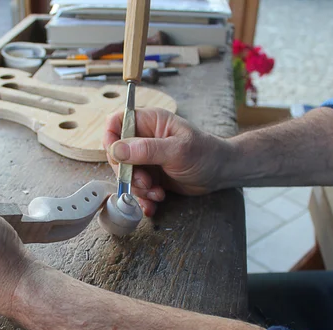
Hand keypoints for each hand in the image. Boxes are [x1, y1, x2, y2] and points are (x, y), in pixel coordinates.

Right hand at [103, 108, 232, 216]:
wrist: (221, 173)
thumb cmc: (205, 153)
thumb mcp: (177, 150)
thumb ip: (146, 149)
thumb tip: (116, 149)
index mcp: (149, 122)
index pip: (116, 123)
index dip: (111, 139)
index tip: (117, 159)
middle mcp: (143, 138)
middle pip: (117, 154)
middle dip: (127, 173)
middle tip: (145, 182)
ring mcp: (146, 158)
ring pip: (126, 174)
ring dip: (138, 189)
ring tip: (157, 193)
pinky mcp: (150, 176)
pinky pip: (136, 188)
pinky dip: (143, 198)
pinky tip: (154, 203)